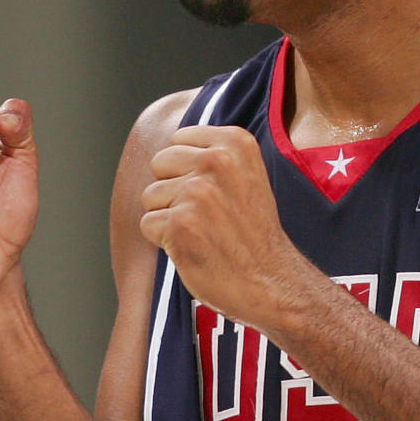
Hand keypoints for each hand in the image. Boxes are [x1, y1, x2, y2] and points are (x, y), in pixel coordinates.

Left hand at [140, 125, 302, 327]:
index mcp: (235, 143)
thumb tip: (171, 145)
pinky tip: (194, 247)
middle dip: (173, 189)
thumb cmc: (254, 233)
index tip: (215, 191)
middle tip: (206, 214)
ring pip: (150, 195)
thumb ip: (214, 154)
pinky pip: (148, 224)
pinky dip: (165, 241)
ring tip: (202, 231)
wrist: (271, 280)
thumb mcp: (247, 175)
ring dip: (168, 217)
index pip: (178, 140)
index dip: (188, 168)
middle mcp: (216, 161)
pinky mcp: (179, 223)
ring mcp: (197, 192)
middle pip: (159, 162)